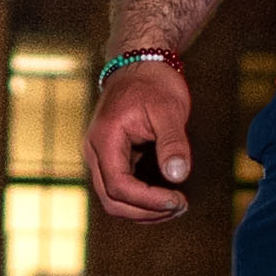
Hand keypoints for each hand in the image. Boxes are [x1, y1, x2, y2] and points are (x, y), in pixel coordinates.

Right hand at [85, 59, 193, 221]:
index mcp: (104, 139)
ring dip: (144, 210)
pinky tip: (167, 196)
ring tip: (177, 204)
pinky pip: (120, 188)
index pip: (119, 186)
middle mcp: (94, 152)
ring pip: (114, 199)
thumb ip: (173, 143)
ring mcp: (99, 156)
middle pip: (112, 200)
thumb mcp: (169, 109)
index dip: (148, 201)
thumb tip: (178, 176)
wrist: (139, 63)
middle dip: (146, 212)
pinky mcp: (109, 158)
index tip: (178, 200)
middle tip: (181, 206)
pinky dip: (141, 199)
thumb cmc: (154, 83)